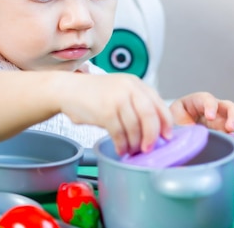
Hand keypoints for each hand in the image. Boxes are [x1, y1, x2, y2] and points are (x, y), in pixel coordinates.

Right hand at [58, 73, 172, 155]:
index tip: (166, 137)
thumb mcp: (119, 90)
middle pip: (150, 116)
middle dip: (152, 136)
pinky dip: (122, 145)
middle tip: (149, 148)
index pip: (159, 104)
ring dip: (134, 144)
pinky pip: (119, 134)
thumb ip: (136, 103)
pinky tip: (120, 149)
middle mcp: (128, 88)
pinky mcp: (105, 111)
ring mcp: (117, 99)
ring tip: (131, 150)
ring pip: (135, 128)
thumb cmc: (94, 94)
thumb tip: (153, 129)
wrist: (68, 90)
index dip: (166, 124)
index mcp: (136, 83)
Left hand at [169, 91, 233, 132]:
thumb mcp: (172, 122)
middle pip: (229, 107)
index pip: (206, 99)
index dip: (210, 106)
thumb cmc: (172, 124)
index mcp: (197, 102)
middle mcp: (213, 110)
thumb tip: (188, 138)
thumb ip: (179, 127)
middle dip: (232, 116)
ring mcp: (222, 122)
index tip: (210, 117)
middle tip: (230, 128)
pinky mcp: (225, 134)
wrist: (172, 135)